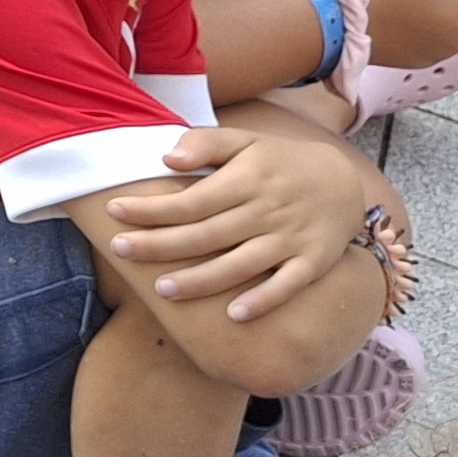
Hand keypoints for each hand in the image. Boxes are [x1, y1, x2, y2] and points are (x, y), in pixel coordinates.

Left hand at [102, 126, 374, 319]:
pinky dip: (264, 300)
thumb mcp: (246, 141)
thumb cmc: (279, 161)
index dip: (152, 207)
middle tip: (119, 251)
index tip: (114, 211)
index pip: (190, 199)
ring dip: (202, 279)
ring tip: (163, 290)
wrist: (343, 181)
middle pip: (206, 234)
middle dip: (160, 244)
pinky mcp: (312, 263)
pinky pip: (288, 285)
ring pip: (240, 264)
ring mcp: (290, 239)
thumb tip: (166, 158)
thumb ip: (206, 142)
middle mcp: (266, 210)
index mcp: (246, 180)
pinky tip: (234, 315)